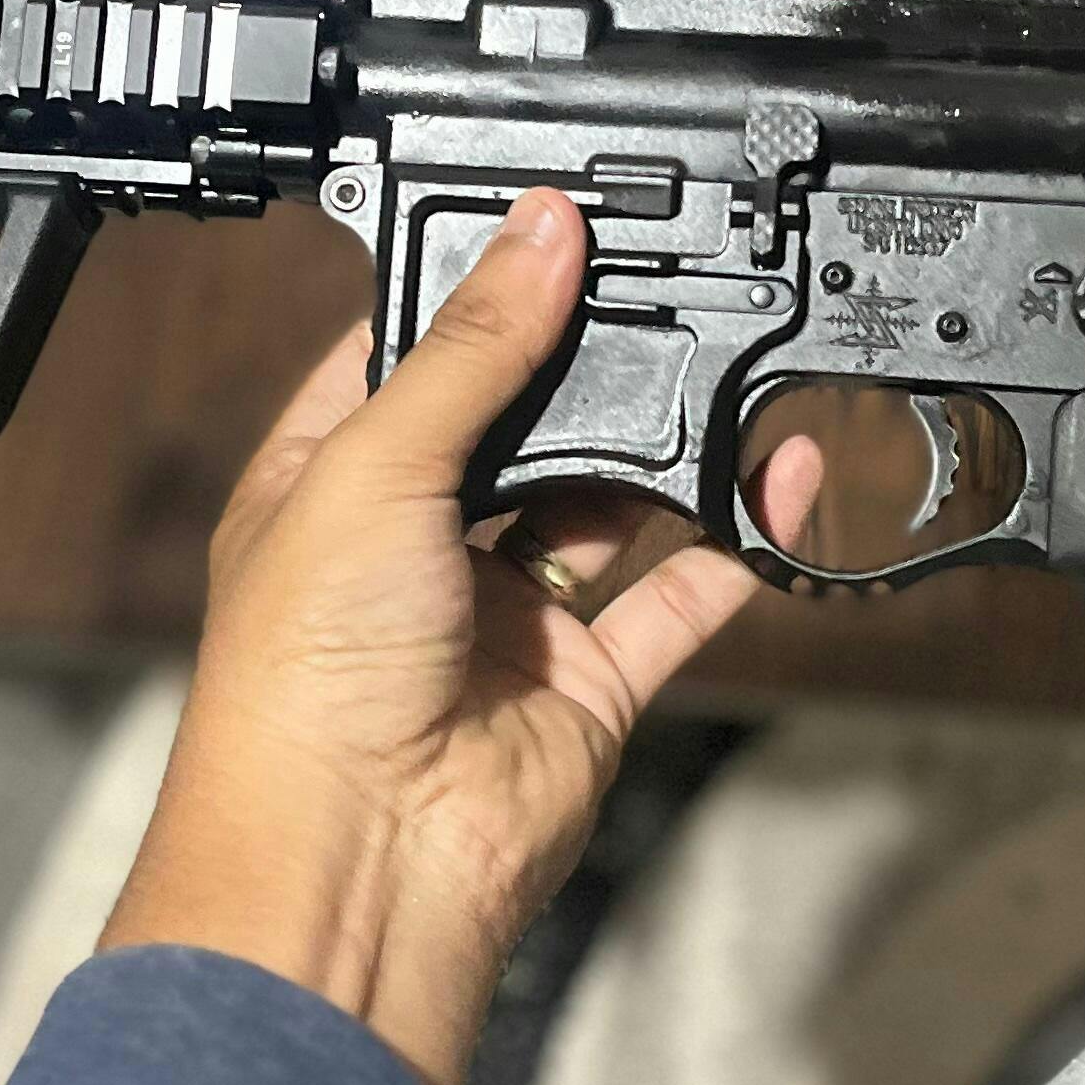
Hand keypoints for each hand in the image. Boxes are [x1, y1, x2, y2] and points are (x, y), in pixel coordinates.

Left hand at [100, 188, 820, 1084]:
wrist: (356, 862)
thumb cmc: (304, 676)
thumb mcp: (372, 466)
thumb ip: (472, 351)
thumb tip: (541, 231)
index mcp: (327, 480)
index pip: (407, 353)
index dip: (477, 289)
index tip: (555, 221)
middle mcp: (415, 543)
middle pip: (520, 421)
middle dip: (585, 360)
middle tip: (664, 274)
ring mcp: (505, 615)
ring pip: (607, 502)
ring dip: (664, 440)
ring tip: (727, 354)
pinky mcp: (586, 682)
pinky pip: (680, 594)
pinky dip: (736, 535)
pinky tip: (780, 469)